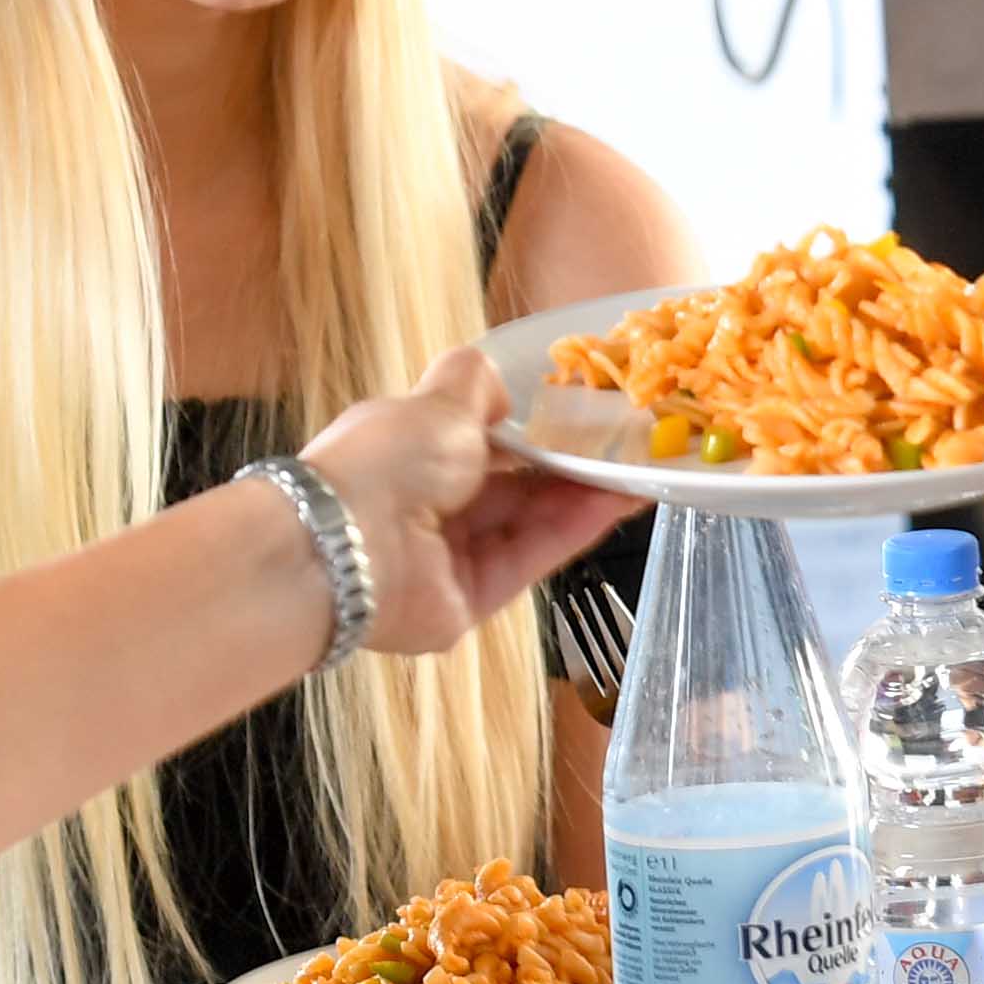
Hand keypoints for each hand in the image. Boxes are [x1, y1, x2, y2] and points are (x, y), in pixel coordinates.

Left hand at [298, 348, 641, 654]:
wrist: (346, 550)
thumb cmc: (386, 461)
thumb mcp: (440, 398)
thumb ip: (477, 383)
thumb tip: (505, 387)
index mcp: (409, 450)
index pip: (482, 439)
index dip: (535, 427)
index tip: (587, 413)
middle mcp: (426, 504)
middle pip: (512, 484)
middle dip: (568, 464)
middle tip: (627, 443)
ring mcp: (448, 556)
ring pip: (528, 521)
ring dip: (582, 495)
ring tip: (637, 469)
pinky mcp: (470, 600)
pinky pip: (530, 558)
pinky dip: (573, 529)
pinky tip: (616, 502)